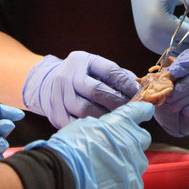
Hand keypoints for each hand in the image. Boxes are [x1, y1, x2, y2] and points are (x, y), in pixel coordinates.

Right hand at [22, 51, 138, 127]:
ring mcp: (59, 95)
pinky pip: (77, 124)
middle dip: (118, 103)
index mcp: (82, 60)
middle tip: (132, 112)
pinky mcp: (55, 113)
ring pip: (86, 110)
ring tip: (120, 122)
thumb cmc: (81, 77)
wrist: (47, 84)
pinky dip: (92, 128)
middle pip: (97, 91)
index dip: (126, 84)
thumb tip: (141, 90)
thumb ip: (117, 77)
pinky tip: (103, 129)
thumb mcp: (96, 68)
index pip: (109, 71)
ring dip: (106, 118)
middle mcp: (68, 75)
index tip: (139, 94)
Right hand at [27, 102, 153, 188]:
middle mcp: (133, 140)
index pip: (140, 110)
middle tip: (117, 148)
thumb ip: (104, 126)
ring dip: (128, 162)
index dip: (143, 111)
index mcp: (121, 122)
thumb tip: (107, 130)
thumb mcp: (85, 125)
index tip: (146, 111)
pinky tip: (108, 182)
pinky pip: (133, 181)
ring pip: (138, 161)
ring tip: (108, 169)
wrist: (64, 175)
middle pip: (143, 138)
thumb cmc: (69, 148)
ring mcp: (135, 163)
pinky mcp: (133, 184)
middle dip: (133, 141)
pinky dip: (124, 182)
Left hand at [155, 45, 188, 136]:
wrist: (170, 118)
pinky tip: (185, 111)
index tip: (174, 72)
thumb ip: (161, 78)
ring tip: (173, 106)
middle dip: (186, 84)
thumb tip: (162, 76)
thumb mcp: (159, 85)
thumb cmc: (165, 96)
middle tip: (171, 96)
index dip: (188, 61)